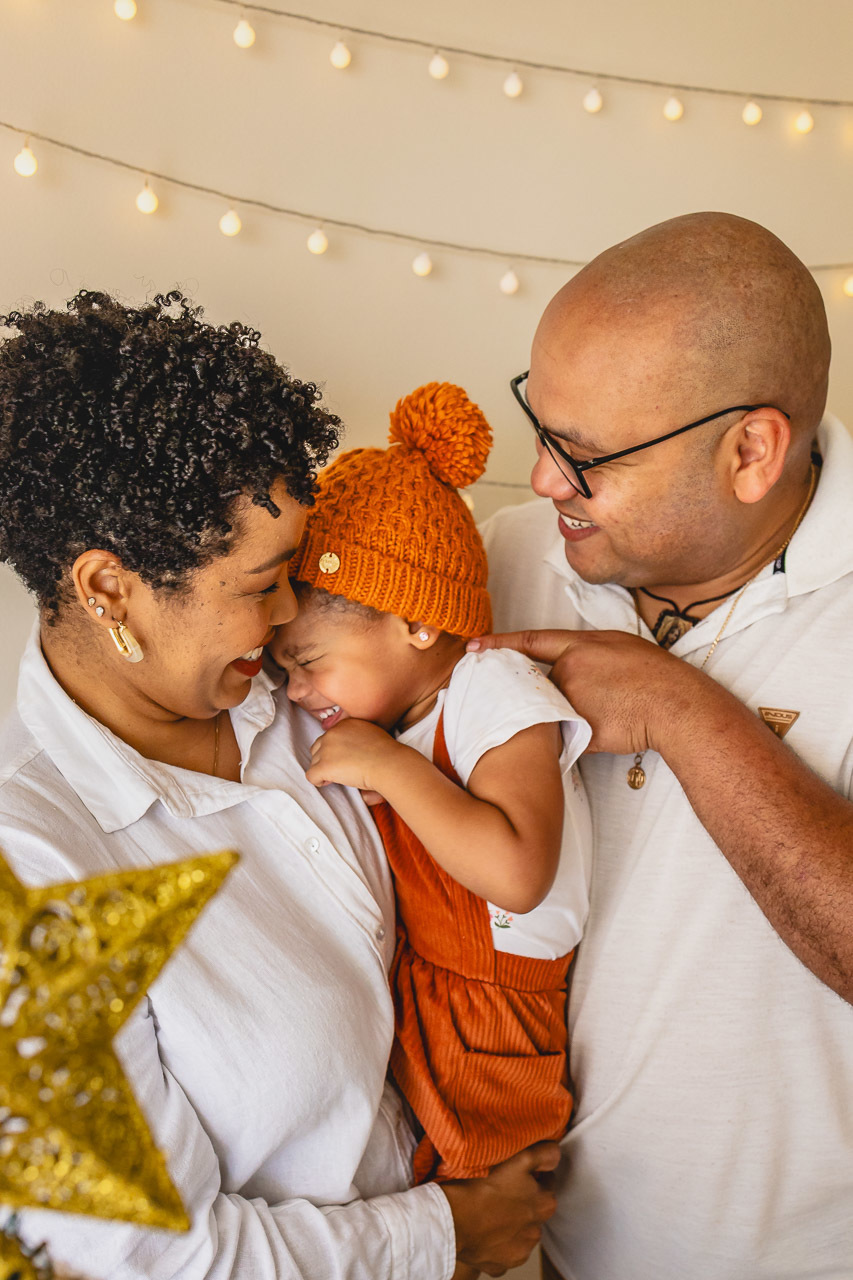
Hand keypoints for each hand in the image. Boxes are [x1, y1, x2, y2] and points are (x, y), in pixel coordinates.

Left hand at [305, 718, 399, 791]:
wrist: (388, 764)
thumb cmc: (387, 754)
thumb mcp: (372, 735)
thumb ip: (358, 737)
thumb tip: (354, 751)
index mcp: (345, 724)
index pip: (330, 738)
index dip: (335, 751)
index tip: (346, 760)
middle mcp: (333, 733)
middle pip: (318, 748)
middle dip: (326, 760)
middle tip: (340, 770)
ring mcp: (327, 749)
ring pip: (314, 763)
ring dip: (324, 771)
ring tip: (340, 777)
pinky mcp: (324, 766)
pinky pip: (311, 776)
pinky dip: (319, 781)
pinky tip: (331, 782)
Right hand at [441, 1142, 559, 1276]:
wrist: (453, 1220)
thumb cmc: (484, 1187)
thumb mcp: (519, 1158)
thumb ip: (544, 1154)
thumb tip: (556, 1153)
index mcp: (545, 1204)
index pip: (547, 1182)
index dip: (533, 1173)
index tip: (517, 1170)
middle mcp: (536, 1231)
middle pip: (533, 1209)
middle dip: (522, 1200)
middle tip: (500, 1188)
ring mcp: (518, 1252)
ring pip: (519, 1232)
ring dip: (510, 1223)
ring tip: (489, 1208)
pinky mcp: (499, 1265)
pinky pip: (501, 1251)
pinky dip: (495, 1242)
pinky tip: (483, 1229)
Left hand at [468, 629, 701, 756]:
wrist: (676, 705)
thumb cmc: (658, 676)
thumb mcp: (621, 648)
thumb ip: (589, 655)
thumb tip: (571, 668)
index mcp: (581, 644)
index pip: (530, 641)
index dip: (500, 643)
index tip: (474, 646)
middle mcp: (570, 669)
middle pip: (539, 683)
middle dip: (539, 692)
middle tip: (542, 695)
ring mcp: (573, 699)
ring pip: (552, 710)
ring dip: (561, 715)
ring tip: (596, 715)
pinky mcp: (580, 729)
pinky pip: (567, 736)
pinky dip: (575, 738)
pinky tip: (595, 736)